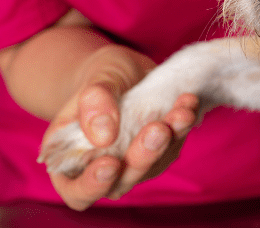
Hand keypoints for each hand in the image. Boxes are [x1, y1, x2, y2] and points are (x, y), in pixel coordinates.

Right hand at [41, 44, 198, 209]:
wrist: (125, 69)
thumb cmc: (101, 77)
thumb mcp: (94, 80)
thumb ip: (93, 103)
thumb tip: (104, 135)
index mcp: (72, 160)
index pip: (78, 190)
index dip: (93, 184)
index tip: (111, 163)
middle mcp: (105, 168)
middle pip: (124, 180)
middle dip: (143, 157)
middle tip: (158, 130)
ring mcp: (135, 161)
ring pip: (155, 163)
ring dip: (171, 140)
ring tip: (182, 112)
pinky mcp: (161, 148)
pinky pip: (174, 144)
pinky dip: (182, 126)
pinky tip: (188, 103)